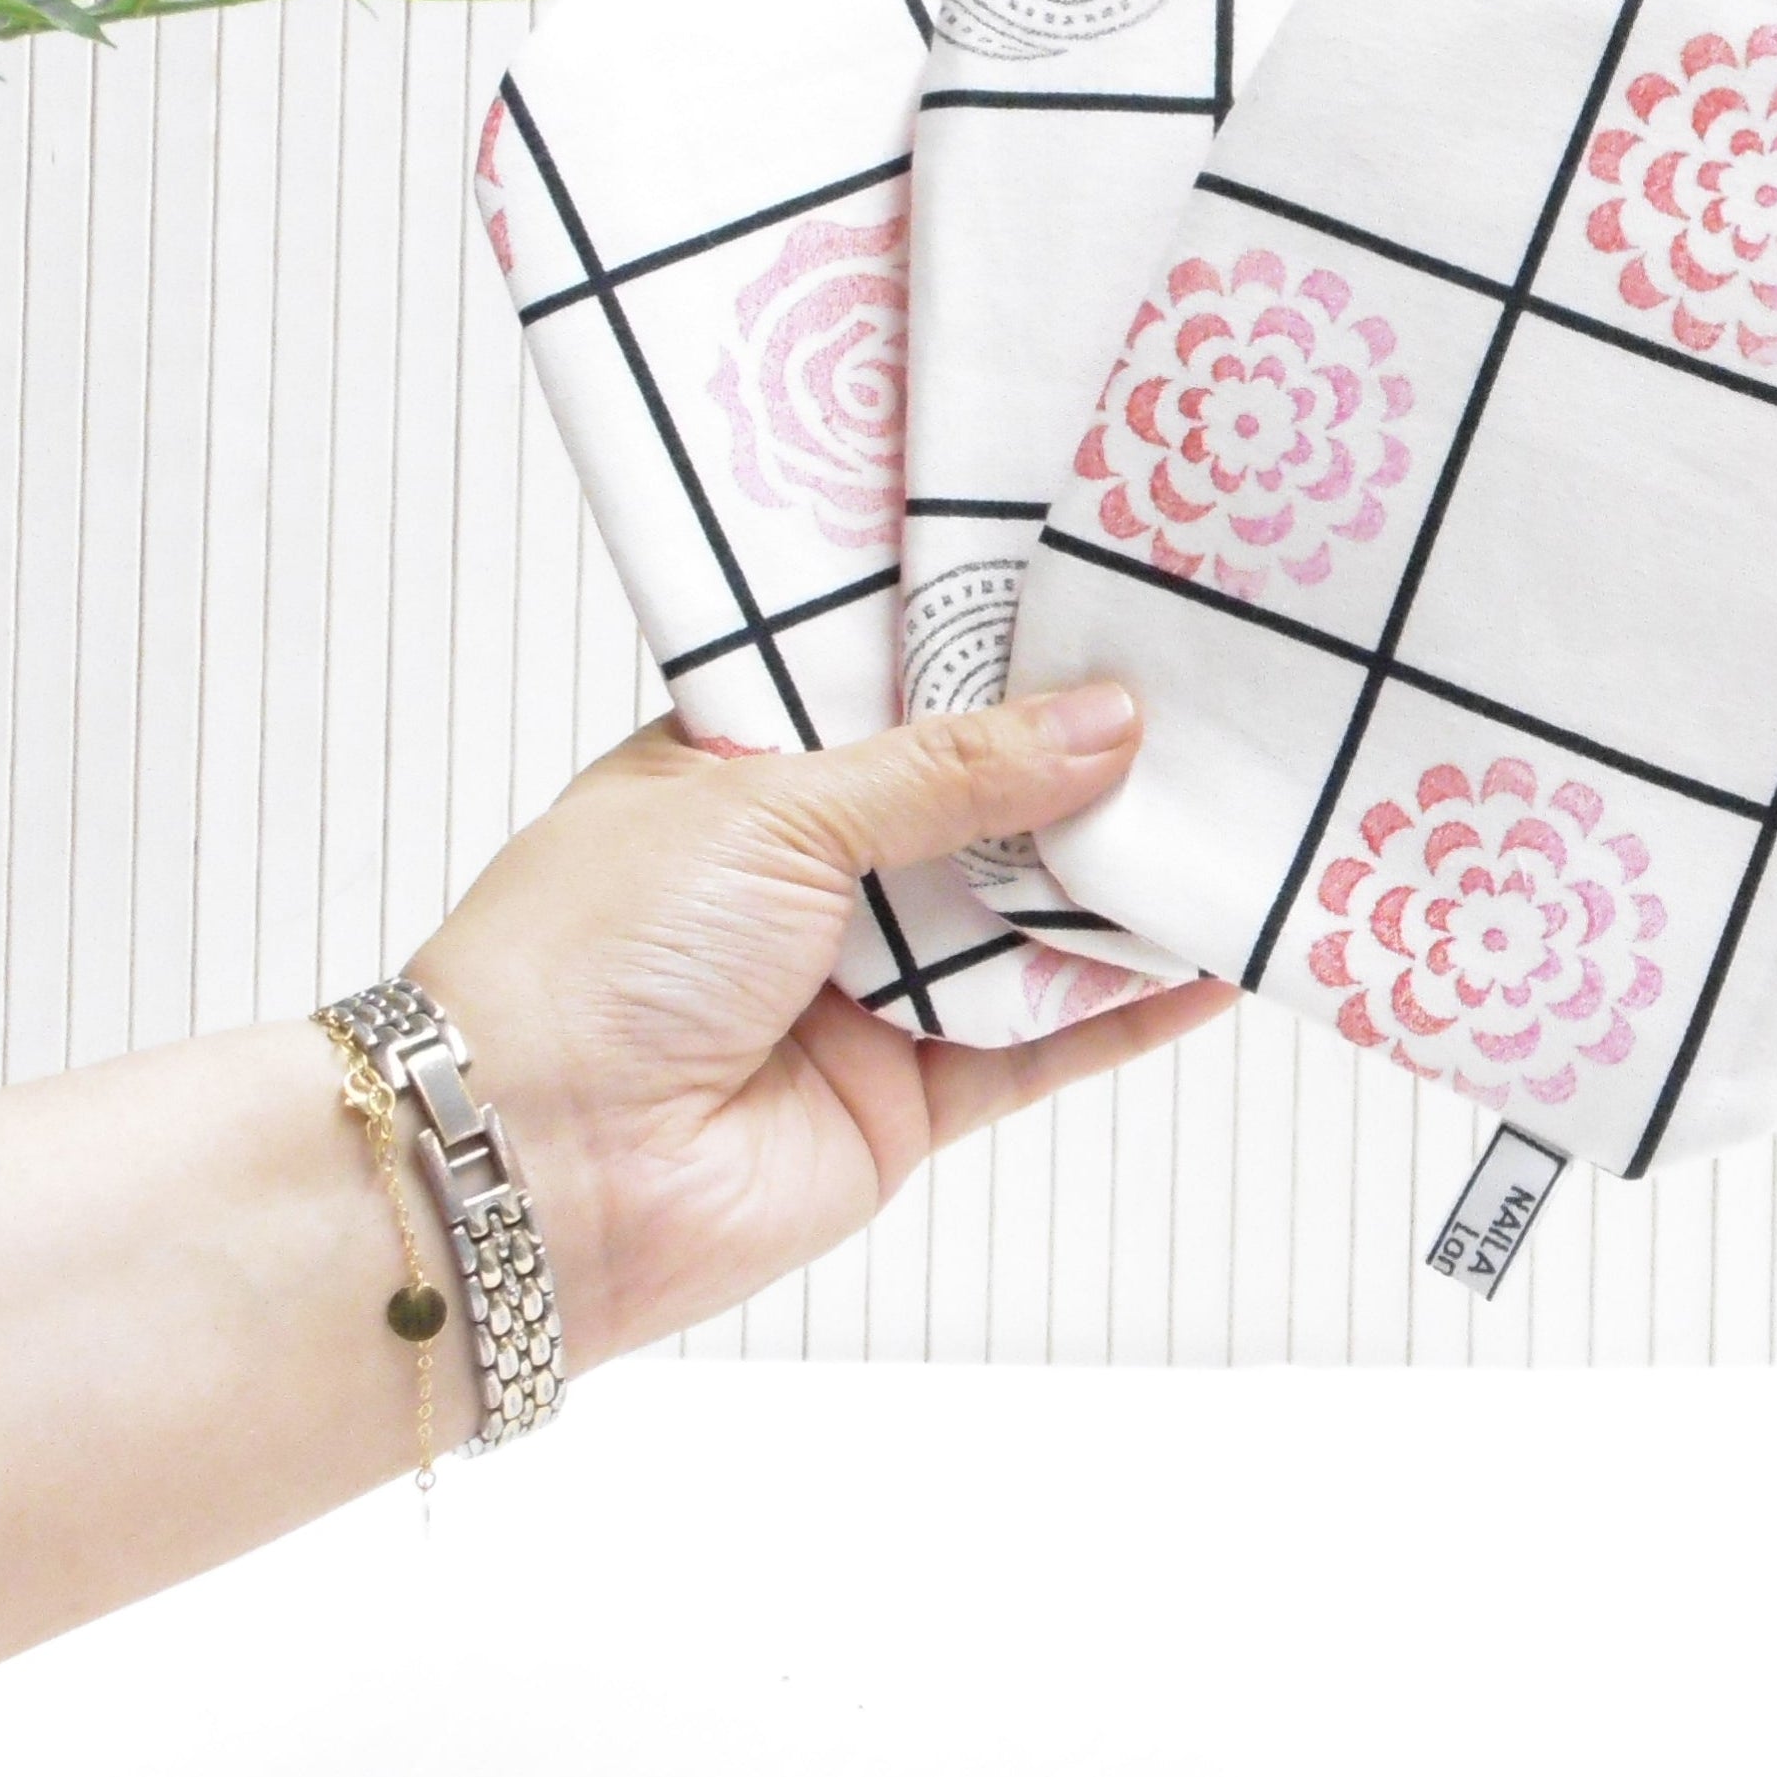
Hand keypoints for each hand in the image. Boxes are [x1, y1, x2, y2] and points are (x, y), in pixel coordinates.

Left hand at [406, 683, 1232, 1363]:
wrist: (529, 1175)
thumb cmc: (601, 949)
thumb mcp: (774, 808)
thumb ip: (952, 771)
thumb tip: (1109, 719)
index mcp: (743, 773)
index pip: (891, 695)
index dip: (993, 657)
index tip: (1105, 602)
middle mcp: (808, 874)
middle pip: (977, 807)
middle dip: (1081, 764)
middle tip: (1212, 691)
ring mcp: (863, 988)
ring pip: (1023, 921)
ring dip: (1121, 882)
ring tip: (1247, 807)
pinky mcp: (911, 1097)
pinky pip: (1042, 1041)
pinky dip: (1129, 1008)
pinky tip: (1220, 959)